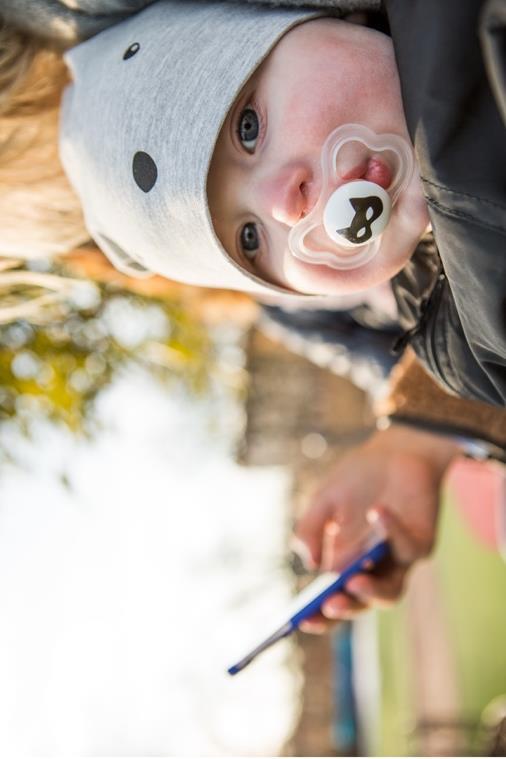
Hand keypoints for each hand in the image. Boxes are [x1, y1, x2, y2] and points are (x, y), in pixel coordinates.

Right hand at [293, 424, 460, 632]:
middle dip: (345, 609)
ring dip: (372, 591)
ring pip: (390, 592)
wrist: (395, 453)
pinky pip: (407, 548)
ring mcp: (397, 561)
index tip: (299, 619)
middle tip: (329, 603)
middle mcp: (370, 569)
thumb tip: (309, 562)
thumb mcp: (323, 501)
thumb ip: (310, 529)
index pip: (330, 599)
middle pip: (360, 604)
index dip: (318, 616)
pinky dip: (390, 531)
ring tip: (354, 578)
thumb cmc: (357, 480)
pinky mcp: (420, 544)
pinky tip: (376, 511)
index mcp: (343, 564)